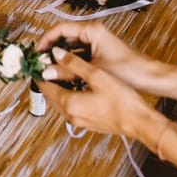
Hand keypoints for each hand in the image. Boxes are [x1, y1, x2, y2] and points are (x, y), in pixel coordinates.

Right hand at [37, 20, 159, 94]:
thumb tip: (46, 72)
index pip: (60, 28)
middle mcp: (92, 33)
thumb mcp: (93, 71)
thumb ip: (68, 70)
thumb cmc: (128, 70)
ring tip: (49, 70)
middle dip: (51, 50)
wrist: (151, 78)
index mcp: (91, 30)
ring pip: (71, 48)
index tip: (36, 52)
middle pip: (64, 37)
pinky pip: (79, 55)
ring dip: (60, 58)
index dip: (45, 39)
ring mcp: (96, 43)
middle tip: (40, 63)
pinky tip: (63, 74)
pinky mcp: (99, 54)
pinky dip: (70, 63)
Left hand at [38, 46, 153, 138]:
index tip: (36, 60)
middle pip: (50, 95)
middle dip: (46, 79)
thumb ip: (74, 64)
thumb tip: (56, 53)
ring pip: (59, 102)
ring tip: (59, 71)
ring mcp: (79, 121)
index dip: (39, 71)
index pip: (45, 86)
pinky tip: (74, 85)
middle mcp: (71, 115)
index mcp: (69, 103)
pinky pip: (70, 107)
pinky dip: (67, 95)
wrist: (140, 123)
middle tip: (46, 63)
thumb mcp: (97, 76)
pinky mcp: (88, 123)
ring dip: (56, 87)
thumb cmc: (122, 100)